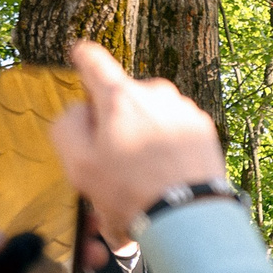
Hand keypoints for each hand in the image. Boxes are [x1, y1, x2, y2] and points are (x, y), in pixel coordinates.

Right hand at [48, 41, 226, 245]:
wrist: (188, 216)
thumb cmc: (130, 192)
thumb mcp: (78, 164)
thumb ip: (68, 126)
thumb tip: (81, 109)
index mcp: (119, 96)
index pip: (93, 60)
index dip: (82, 58)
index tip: (80, 56)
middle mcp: (155, 92)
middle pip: (123, 96)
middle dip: (115, 120)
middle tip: (114, 158)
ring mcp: (184, 108)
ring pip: (152, 113)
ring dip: (143, 133)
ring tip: (143, 174)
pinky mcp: (205, 127)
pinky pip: (176, 127)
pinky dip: (168, 144)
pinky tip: (167, 174)